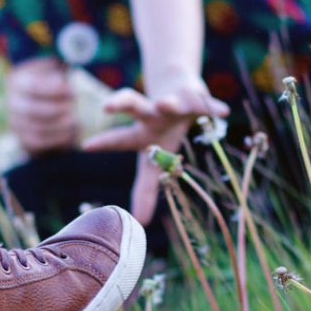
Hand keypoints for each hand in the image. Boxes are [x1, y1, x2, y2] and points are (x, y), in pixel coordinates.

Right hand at [6, 56, 78, 153]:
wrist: (49, 109)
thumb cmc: (55, 85)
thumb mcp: (55, 71)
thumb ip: (58, 69)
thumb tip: (66, 66)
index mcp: (17, 79)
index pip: (32, 85)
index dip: (54, 89)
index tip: (71, 91)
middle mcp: (12, 101)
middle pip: (33, 109)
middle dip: (57, 109)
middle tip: (73, 108)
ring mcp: (15, 122)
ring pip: (36, 127)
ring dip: (58, 125)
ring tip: (73, 120)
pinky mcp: (23, 139)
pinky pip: (38, 142)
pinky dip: (56, 138)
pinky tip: (69, 132)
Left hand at [83, 84, 228, 224]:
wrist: (180, 88)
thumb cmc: (163, 131)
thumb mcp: (154, 160)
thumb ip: (145, 190)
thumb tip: (139, 222)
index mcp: (141, 133)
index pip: (121, 139)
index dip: (105, 142)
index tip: (87, 145)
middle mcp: (153, 115)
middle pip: (134, 105)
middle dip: (122, 103)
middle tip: (106, 106)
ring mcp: (174, 103)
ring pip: (169, 101)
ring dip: (167, 103)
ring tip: (164, 104)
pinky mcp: (196, 95)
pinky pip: (205, 103)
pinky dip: (212, 107)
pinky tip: (223, 112)